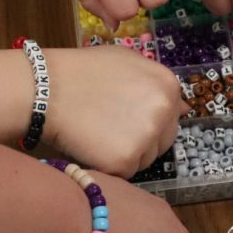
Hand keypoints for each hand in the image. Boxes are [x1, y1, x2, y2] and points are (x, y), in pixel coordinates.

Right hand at [44, 47, 186, 176]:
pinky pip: (125, 172)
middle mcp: (164, 110)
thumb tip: (185, 108)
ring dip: (127, 154)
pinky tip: (92, 146)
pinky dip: (109, 166)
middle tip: (109, 127)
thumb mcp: (126, 61)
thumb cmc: (83, 71)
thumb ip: (155, 82)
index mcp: (167, 84)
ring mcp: (146, 137)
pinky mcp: (126, 161)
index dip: (146, 117)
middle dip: (142, 138)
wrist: (47, 89)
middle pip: (163, 140)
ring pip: (146, 158)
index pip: (172, 114)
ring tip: (99, 134)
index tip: (124, 115)